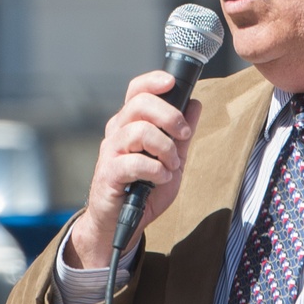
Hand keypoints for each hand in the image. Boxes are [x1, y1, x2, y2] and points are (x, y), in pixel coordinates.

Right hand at [66, 71, 201, 268]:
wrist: (122, 223)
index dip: (153, 81)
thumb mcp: (172, 160)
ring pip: (139, 131)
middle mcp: (117, 132)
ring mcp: (110, 152)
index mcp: (130, 123)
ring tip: (172, 165)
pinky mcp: (108, 174)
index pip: (137, 90)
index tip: (172, 82)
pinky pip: (134, 162)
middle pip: (140, 104)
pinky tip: (161, 178)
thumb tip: (195, 104)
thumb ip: (182, 135)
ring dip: (165, 148)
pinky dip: (155, 169)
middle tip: (184, 134)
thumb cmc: (145, 189)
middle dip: (170, 116)